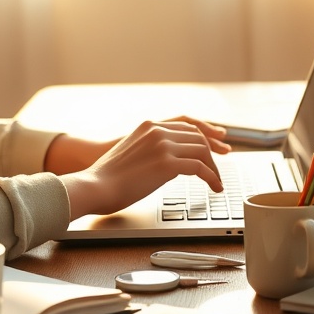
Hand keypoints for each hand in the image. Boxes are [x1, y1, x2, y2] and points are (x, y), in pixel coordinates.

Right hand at [59, 117, 229, 219]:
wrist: (95, 186)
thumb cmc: (108, 178)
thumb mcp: (130, 153)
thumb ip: (149, 150)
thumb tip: (166, 163)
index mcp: (148, 126)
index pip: (185, 127)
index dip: (204, 138)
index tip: (216, 146)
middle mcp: (157, 131)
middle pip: (197, 137)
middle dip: (212, 153)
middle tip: (218, 169)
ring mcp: (162, 145)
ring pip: (202, 151)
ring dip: (213, 168)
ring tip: (216, 182)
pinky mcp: (167, 164)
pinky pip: (200, 168)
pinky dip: (212, 177)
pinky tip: (214, 187)